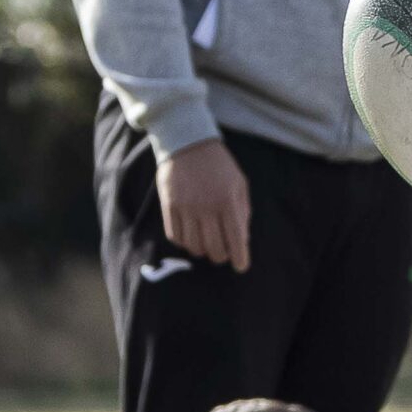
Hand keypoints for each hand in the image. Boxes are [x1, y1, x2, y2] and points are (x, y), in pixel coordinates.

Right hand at [156, 138, 252, 269]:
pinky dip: (184, 243)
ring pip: (194, 245)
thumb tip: (243, 239)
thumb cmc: (219, 166)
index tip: (241, 267)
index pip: (236, 239)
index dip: (240, 258)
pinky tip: (191, 239)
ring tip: (207, 246)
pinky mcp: (168, 206)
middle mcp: (206, 207)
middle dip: (221, 257)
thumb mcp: (240, 184)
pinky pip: (175, 235)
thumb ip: (243, 211)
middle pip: (214, 248)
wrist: (187, 144)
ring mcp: (185, 207)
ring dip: (202, 251)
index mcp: (228, 202)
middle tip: (224, 255)